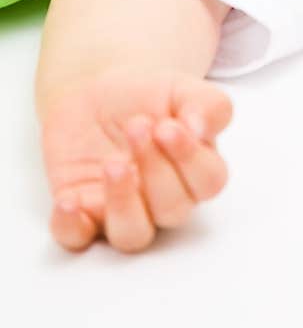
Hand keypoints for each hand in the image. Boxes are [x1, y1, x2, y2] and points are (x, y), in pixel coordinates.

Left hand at [40, 67, 232, 253]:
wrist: (97, 96)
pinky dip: (71, 226)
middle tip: (136, 127)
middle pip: (173, 210)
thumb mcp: (182, 88)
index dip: (190, 158)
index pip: (208, 182)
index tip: (167, 126)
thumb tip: (200, 128)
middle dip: (155, 169)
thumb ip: (207, 104)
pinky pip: (77, 239)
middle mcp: (164, 202)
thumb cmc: (147, 97)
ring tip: (111, 164)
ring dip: (123, 203)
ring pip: (133, 236)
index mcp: (195, 173)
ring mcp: (123, 212)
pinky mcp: (83, 215)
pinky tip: (68, 200)